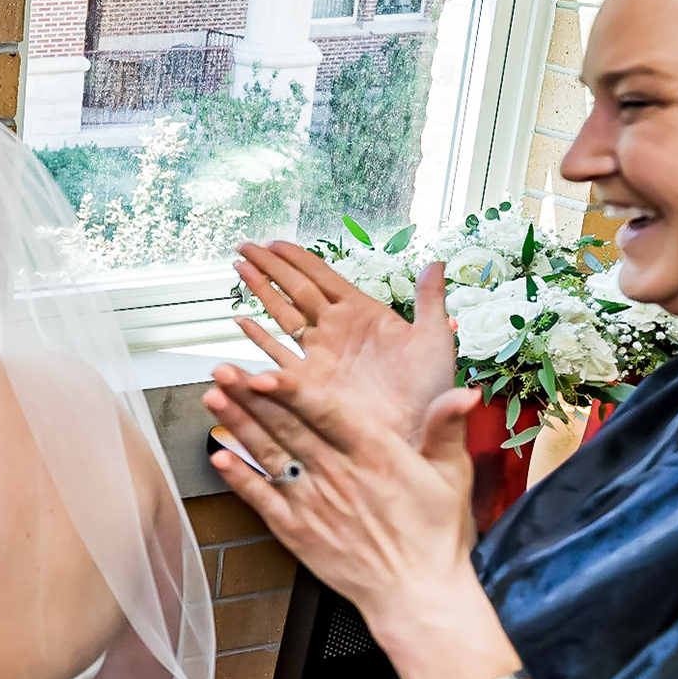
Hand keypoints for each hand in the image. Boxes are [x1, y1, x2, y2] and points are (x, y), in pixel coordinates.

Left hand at [204, 370, 479, 632]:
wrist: (417, 596)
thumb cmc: (435, 536)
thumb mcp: (452, 476)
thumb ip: (447, 429)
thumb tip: (463, 393)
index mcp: (375, 455)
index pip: (324, 414)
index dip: (290, 391)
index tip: (263, 372)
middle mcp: (338, 476)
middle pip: (287, 428)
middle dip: (251, 397)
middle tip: (222, 371)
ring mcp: (313, 504)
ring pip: (269, 456)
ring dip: (238, 426)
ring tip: (212, 398)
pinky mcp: (297, 531)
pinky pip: (261, 499)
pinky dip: (238, 477)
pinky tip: (217, 455)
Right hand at [232, 243, 456, 445]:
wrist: (414, 436)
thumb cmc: (429, 393)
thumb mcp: (434, 340)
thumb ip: (430, 300)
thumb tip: (438, 262)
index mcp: (363, 314)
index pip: (322, 277)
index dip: (297, 258)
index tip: (275, 242)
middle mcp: (335, 332)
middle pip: (295, 289)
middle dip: (270, 266)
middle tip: (246, 246)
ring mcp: (319, 356)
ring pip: (282, 315)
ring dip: (260, 290)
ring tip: (240, 268)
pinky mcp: (307, 383)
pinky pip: (276, 355)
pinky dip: (257, 337)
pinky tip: (241, 321)